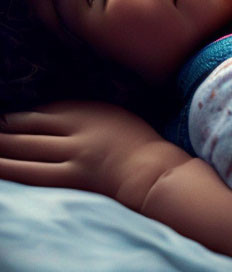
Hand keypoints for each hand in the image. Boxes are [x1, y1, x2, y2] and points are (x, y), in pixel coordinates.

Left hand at [0, 100, 189, 211]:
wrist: (155, 171)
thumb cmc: (139, 143)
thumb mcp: (113, 115)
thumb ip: (84, 115)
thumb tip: (48, 118)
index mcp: (88, 112)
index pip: (42, 112)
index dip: (16, 116)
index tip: (2, 118)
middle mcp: (76, 131)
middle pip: (27, 129)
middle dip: (2, 130)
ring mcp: (72, 156)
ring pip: (25, 151)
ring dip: (0, 149)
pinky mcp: (72, 179)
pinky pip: (33, 174)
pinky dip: (11, 169)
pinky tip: (0, 168)